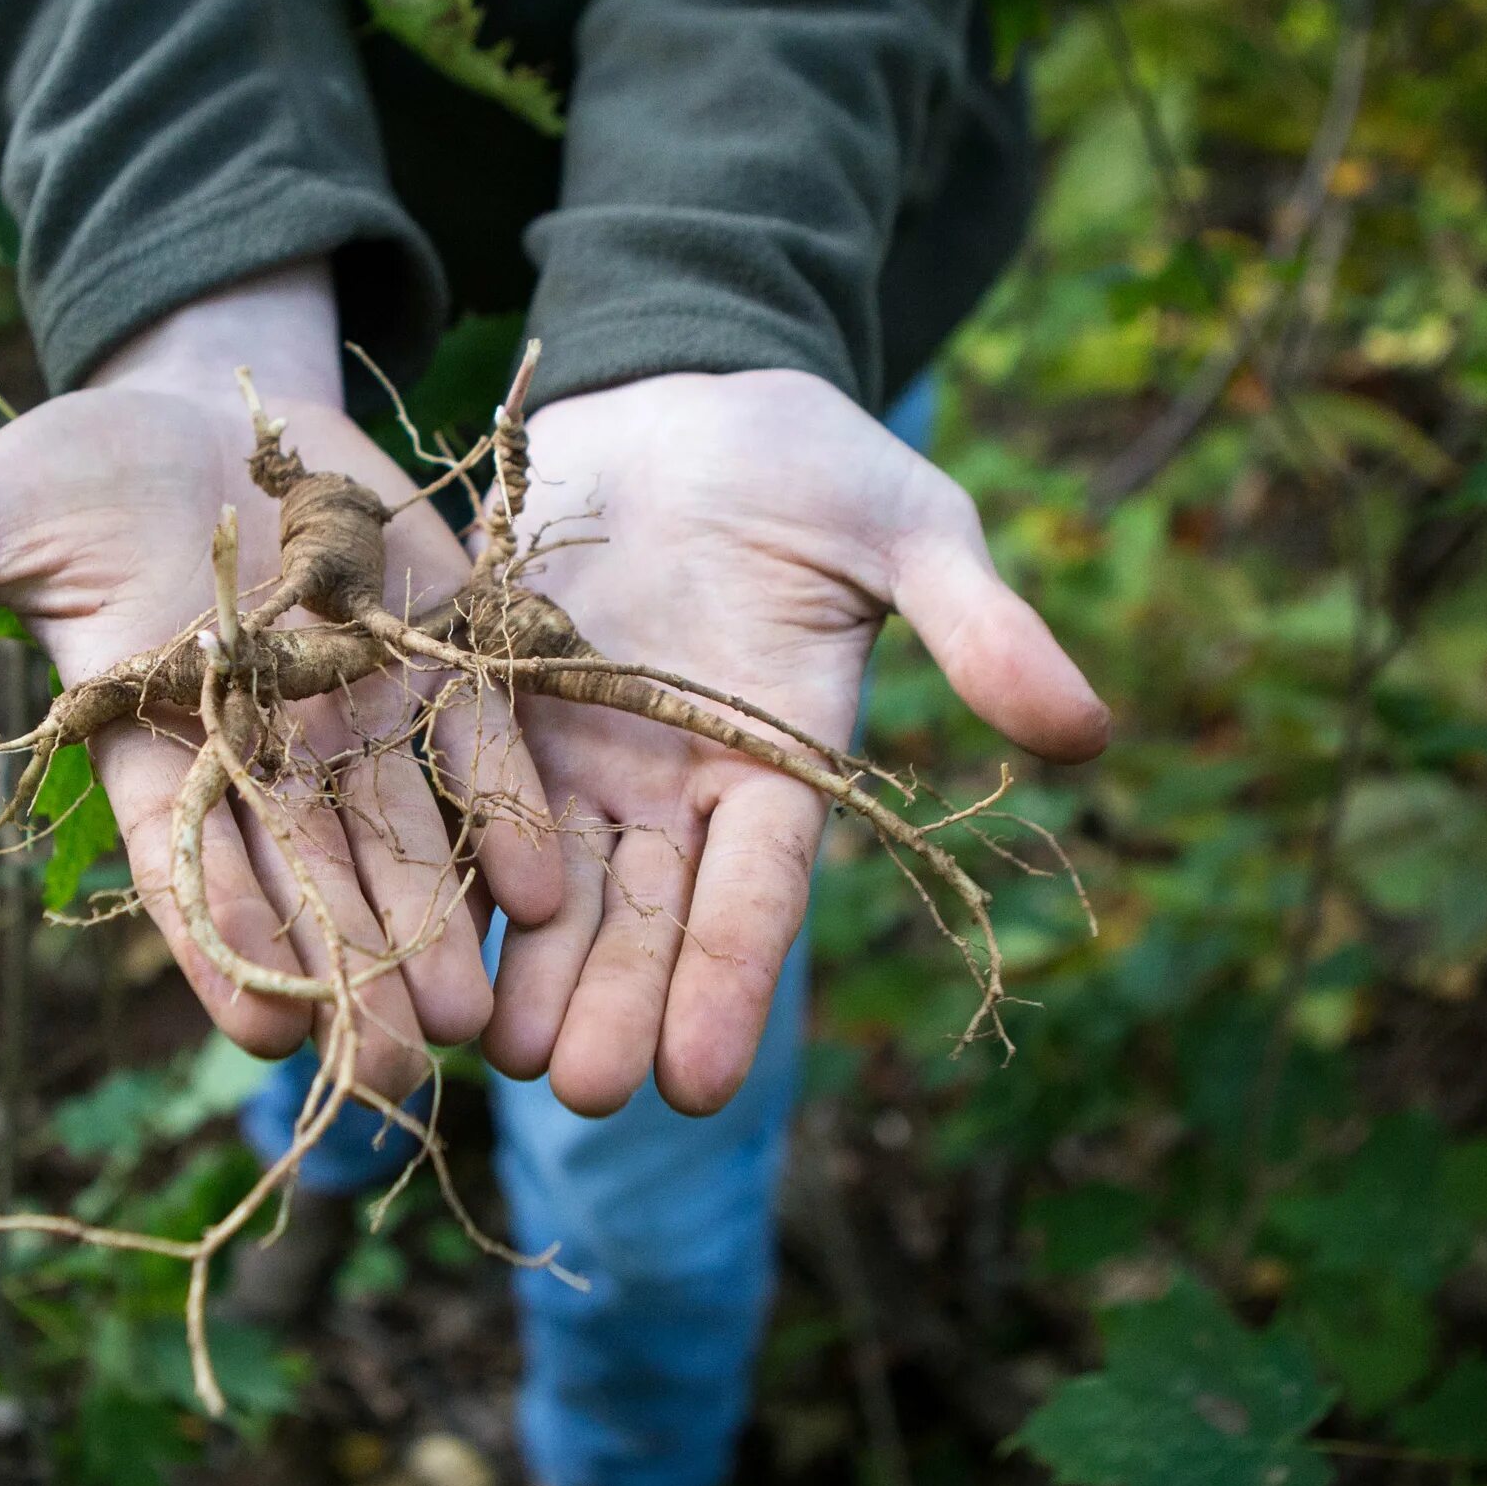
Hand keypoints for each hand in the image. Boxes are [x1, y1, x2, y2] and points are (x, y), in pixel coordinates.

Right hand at [0, 267, 562, 1100]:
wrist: (209, 397)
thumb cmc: (72, 470)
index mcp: (147, 734)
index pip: (183, 864)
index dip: (224, 944)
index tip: (264, 1033)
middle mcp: (261, 743)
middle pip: (308, 877)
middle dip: (352, 975)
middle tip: (390, 1077)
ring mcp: (356, 703)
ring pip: (402, 834)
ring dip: (438, 927)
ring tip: (473, 1021)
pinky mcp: (439, 647)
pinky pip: (480, 741)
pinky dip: (508, 809)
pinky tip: (543, 885)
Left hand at [479, 369, 1107, 1116]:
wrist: (681, 391)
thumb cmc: (814, 463)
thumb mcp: (909, 530)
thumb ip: (979, 628)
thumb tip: (1089, 731)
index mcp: (775, 765)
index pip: (754, 897)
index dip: (725, 984)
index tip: (697, 1081)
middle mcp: (668, 784)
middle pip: (639, 915)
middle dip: (611, 1005)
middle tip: (578, 1094)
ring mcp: (570, 750)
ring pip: (541, 884)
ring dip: (519, 970)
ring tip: (490, 1055)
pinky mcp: (484, 700)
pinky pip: (453, 793)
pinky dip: (431, 863)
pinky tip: (397, 936)